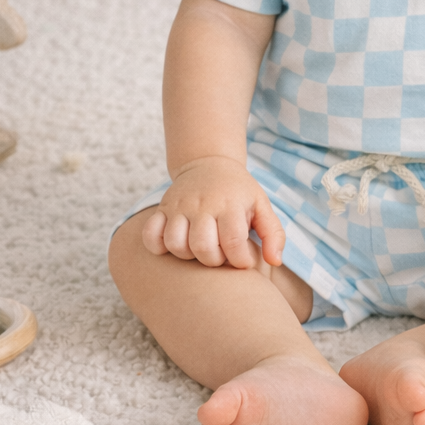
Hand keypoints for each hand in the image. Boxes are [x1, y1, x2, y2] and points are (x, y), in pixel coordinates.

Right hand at [141, 156, 285, 267]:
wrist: (210, 163)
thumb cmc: (239, 192)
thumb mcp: (262, 206)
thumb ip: (273, 234)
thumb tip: (274, 262)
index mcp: (230, 205)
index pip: (232, 242)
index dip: (239, 260)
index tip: (242, 259)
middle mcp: (202, 205)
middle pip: (202, 247)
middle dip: (213, 261)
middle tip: (221, 254)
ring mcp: (179, 207)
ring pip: (175, 243)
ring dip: (187, 254)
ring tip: (199, 249)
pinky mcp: (162, 209)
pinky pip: (150, 234)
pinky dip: (157, 245)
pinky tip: (175, 243)